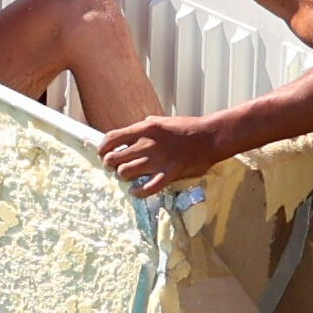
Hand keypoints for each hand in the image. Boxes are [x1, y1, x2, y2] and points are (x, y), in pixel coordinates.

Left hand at [101, 114, 227, 194]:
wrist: (210, 137)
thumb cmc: (186, 128)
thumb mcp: (159, 121)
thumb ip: (142, 128)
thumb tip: (126, 136)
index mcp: (144, 128)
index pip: (112, 138)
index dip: (102, 148)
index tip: (102, 153)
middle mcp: (147, 144)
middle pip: (114, 159)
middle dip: (110, 164)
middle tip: (115, 166)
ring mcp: (158, 160)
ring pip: (125, 173)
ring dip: (124, 176)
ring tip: (128, 176)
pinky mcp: (169, 174)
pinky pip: (147, 188)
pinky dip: (138, 192)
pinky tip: (135, 191)